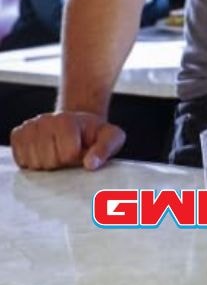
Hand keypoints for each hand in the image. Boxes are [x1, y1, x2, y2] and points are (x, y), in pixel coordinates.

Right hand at [10, 111, 124, 170]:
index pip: (67, 155)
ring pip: (34, 163)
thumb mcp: (111, 138)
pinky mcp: (18, 135)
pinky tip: (45, 152)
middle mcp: (44, 120)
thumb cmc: (94, 134)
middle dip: (62, 162)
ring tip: (57, 152)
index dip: (77, 158)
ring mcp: (29, 127)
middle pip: (49, 161)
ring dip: (48, 164)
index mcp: (66, 120)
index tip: (82, 149)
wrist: (77, 125)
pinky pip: (21, 161)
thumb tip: (90, 164)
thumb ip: (105, 149)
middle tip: (69, 151)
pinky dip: (33, 162)